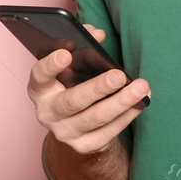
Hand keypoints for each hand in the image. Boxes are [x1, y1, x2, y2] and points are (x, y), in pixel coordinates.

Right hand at [27, 24, 149, 155]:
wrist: (75, 123)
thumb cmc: (74, 83)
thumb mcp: (72, 64)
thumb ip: (82, 44)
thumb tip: (98, 34)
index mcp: (40, 88)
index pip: (39, 76)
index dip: (50, 65)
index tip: (67, 53)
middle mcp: (48, 112)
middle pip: (72, 101)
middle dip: (97, 88)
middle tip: (119, 76)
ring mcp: (65, 132)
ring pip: (95, 118)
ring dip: (121, 102)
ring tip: (140, 87)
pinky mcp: (84, 145)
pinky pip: (109, 131)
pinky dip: (127, 115)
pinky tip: (141, 102)